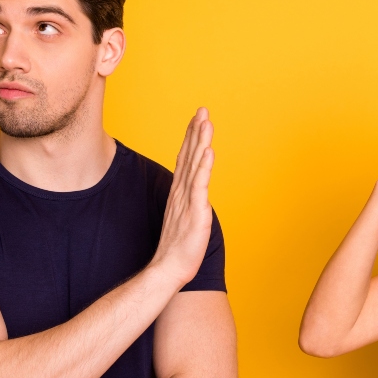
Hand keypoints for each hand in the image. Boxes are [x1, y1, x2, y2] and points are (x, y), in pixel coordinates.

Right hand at [150, 107, 214, 286]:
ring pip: (194, 166)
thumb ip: (187, 201)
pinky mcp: (195, 212)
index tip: (197, 118)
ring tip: (205, 122)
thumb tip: (192, 190)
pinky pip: (199, 186)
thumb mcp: (183, 217)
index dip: (191, 138)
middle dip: (196, 132)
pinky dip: (203, 168)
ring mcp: (187, 201)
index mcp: (179, 192)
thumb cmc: (176, 246)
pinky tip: (207, 152)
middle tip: (202, 110)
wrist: (169, 268)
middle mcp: (181, 192)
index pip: (185, 159)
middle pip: (189, 156)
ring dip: (200, 143)